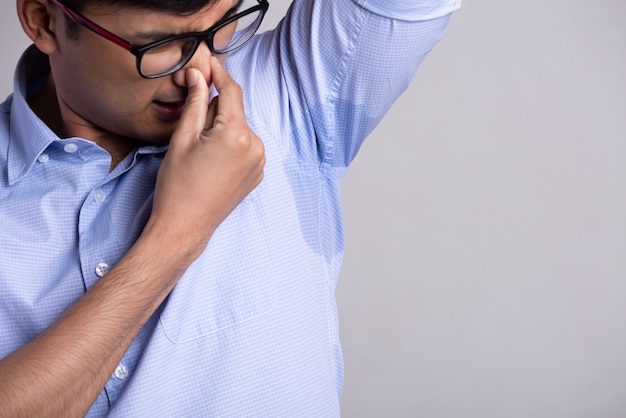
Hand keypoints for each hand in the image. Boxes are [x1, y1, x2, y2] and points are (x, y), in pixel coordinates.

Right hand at [147, 57, 264, 259]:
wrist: (185, 226)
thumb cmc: (178, 186)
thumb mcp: (182, 138)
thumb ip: (195, 103)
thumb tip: (198, 76)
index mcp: (237, 135)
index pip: (231, 91)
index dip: (218, 74)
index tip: (208, 62)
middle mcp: (255, 147)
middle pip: (234, 111)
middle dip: (214, 110)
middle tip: (190, 128)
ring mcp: (259, 162)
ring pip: (239, 128)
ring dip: (222, 128)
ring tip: (199, 150)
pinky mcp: (257, 173)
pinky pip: (244, 146)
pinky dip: (230, 144)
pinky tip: (211, 161)